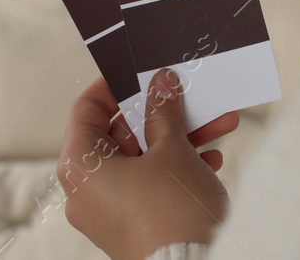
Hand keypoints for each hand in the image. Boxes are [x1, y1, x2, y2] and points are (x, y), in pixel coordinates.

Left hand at [59, 70, 238, 259]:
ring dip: (179, 139)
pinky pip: (149, 186)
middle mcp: (85, 190)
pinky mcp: (131, 228)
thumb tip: (161, 84)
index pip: (87, 109)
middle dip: (162, 114)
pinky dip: (175, 169)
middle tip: (189, 96)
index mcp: (80, 166)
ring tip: (219, 125)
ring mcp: (108, 212)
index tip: (140, 72)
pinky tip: (211, 159)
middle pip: (120, 135)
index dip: (114, 86)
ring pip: (141, 160)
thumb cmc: (173, 213)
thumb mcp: (171, 150)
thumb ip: (163, 111)